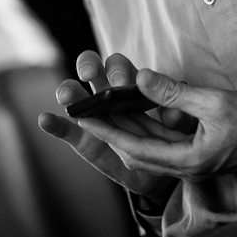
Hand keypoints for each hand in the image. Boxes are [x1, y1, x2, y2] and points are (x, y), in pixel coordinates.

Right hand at [38, 51, 183, 195]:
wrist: (174, 168)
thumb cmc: (185, 136)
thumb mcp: (191, 119)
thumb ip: (181, 107)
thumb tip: (175, 105)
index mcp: (136, 86)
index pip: (120, 68)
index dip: (116, 67)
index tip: (119, 77)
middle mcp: (113, 97)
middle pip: (95, 74)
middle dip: (90, 68)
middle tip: (89, 73)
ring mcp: (98, 119)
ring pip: (81, 99)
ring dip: (71, 93)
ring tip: (65, 94)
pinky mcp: (89, 143)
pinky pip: (70, 133)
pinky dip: (57, 126)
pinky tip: (46, 120)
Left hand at [76, 68, 236, 181]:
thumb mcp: (212, 102)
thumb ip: (174, 93)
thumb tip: (141, 79)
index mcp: (189, 161)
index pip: (135, 148)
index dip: (107, 131)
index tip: (83, 117)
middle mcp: (187, 166)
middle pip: (138, 149)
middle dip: (111, 128)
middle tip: (85, 110)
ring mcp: (193, 161)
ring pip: (150, 145)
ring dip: (129, 126)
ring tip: (104, 106)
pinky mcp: (199, 152)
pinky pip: (166, 140)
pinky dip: (150, 125)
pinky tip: (138, 107)